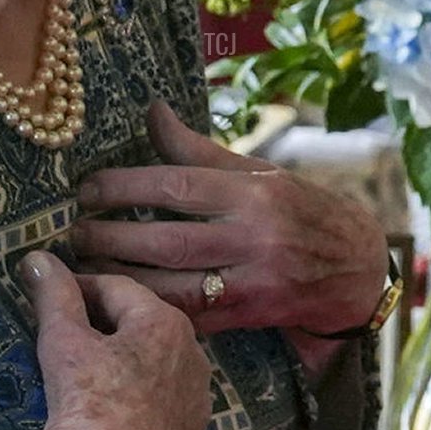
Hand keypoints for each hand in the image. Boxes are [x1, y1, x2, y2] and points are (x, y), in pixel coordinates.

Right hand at [19, 250, 211, 429]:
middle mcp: (194, 352)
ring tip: (87, 366)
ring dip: (124, 354)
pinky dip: (140, 388)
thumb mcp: (62, 340)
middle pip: (140, 321)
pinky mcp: (192, 428)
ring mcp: (197, 394)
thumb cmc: (84, 400)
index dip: (79, 286)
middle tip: (65, 329)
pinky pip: (164, 394)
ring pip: (155, 358)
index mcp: (166, 322)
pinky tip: (114, 400)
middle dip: (103, 320)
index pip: (117, 288)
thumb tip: (37, 256)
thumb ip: (53, 293)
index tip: (50, 293)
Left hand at [68, 99, 389, 339]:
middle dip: (114, 237)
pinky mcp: (249, 318)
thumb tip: (151, 111)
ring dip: (122, 279)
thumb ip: (198, 149)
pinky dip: (152, 309)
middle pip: (169, 239)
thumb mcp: (257, 172)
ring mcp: (253, 282)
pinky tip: (118, 301)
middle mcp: (253, 237)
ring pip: (175, 285)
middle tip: (74, 233)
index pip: (177, 184)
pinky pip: (191, 316)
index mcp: (252, 192)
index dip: (125, 186)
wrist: (356, 270)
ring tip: (83, 269)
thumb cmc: (300, 210)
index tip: (87, 189)